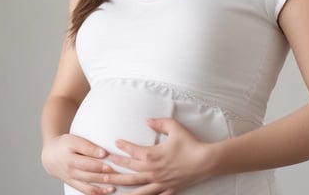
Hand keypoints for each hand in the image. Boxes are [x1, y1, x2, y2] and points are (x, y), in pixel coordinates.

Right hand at [41, 133, 117, 194]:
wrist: (50, 156)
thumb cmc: (65, 145)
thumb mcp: (74, 141)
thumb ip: (88, 147)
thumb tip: (103, 153)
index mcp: (69, 158)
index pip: (86, 163)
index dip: (98, 165)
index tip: (110, 164)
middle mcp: (69, 171)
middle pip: (88, 176)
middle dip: (103, 177)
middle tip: (116, 176)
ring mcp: (71, 180)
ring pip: (87, 187)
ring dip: (101, 188)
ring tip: (113, 187)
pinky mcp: (73, 185)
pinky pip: (84, 192)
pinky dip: (95, 193)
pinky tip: (106, 192)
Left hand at [102, 118, 216, 194]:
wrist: (207, 161)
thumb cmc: (191, 143)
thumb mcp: (175, 127)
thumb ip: (159, 122)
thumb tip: (147, 120)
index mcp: (152, 155)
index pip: (131, 151)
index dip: (122, 146)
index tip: (115, 143)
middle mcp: (153, 170)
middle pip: (129, 171)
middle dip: (114, 169)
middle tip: (101, 168)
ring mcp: (160, 182)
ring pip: (136, 187)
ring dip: (122, 187)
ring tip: (110, 189)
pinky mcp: (168, 189)